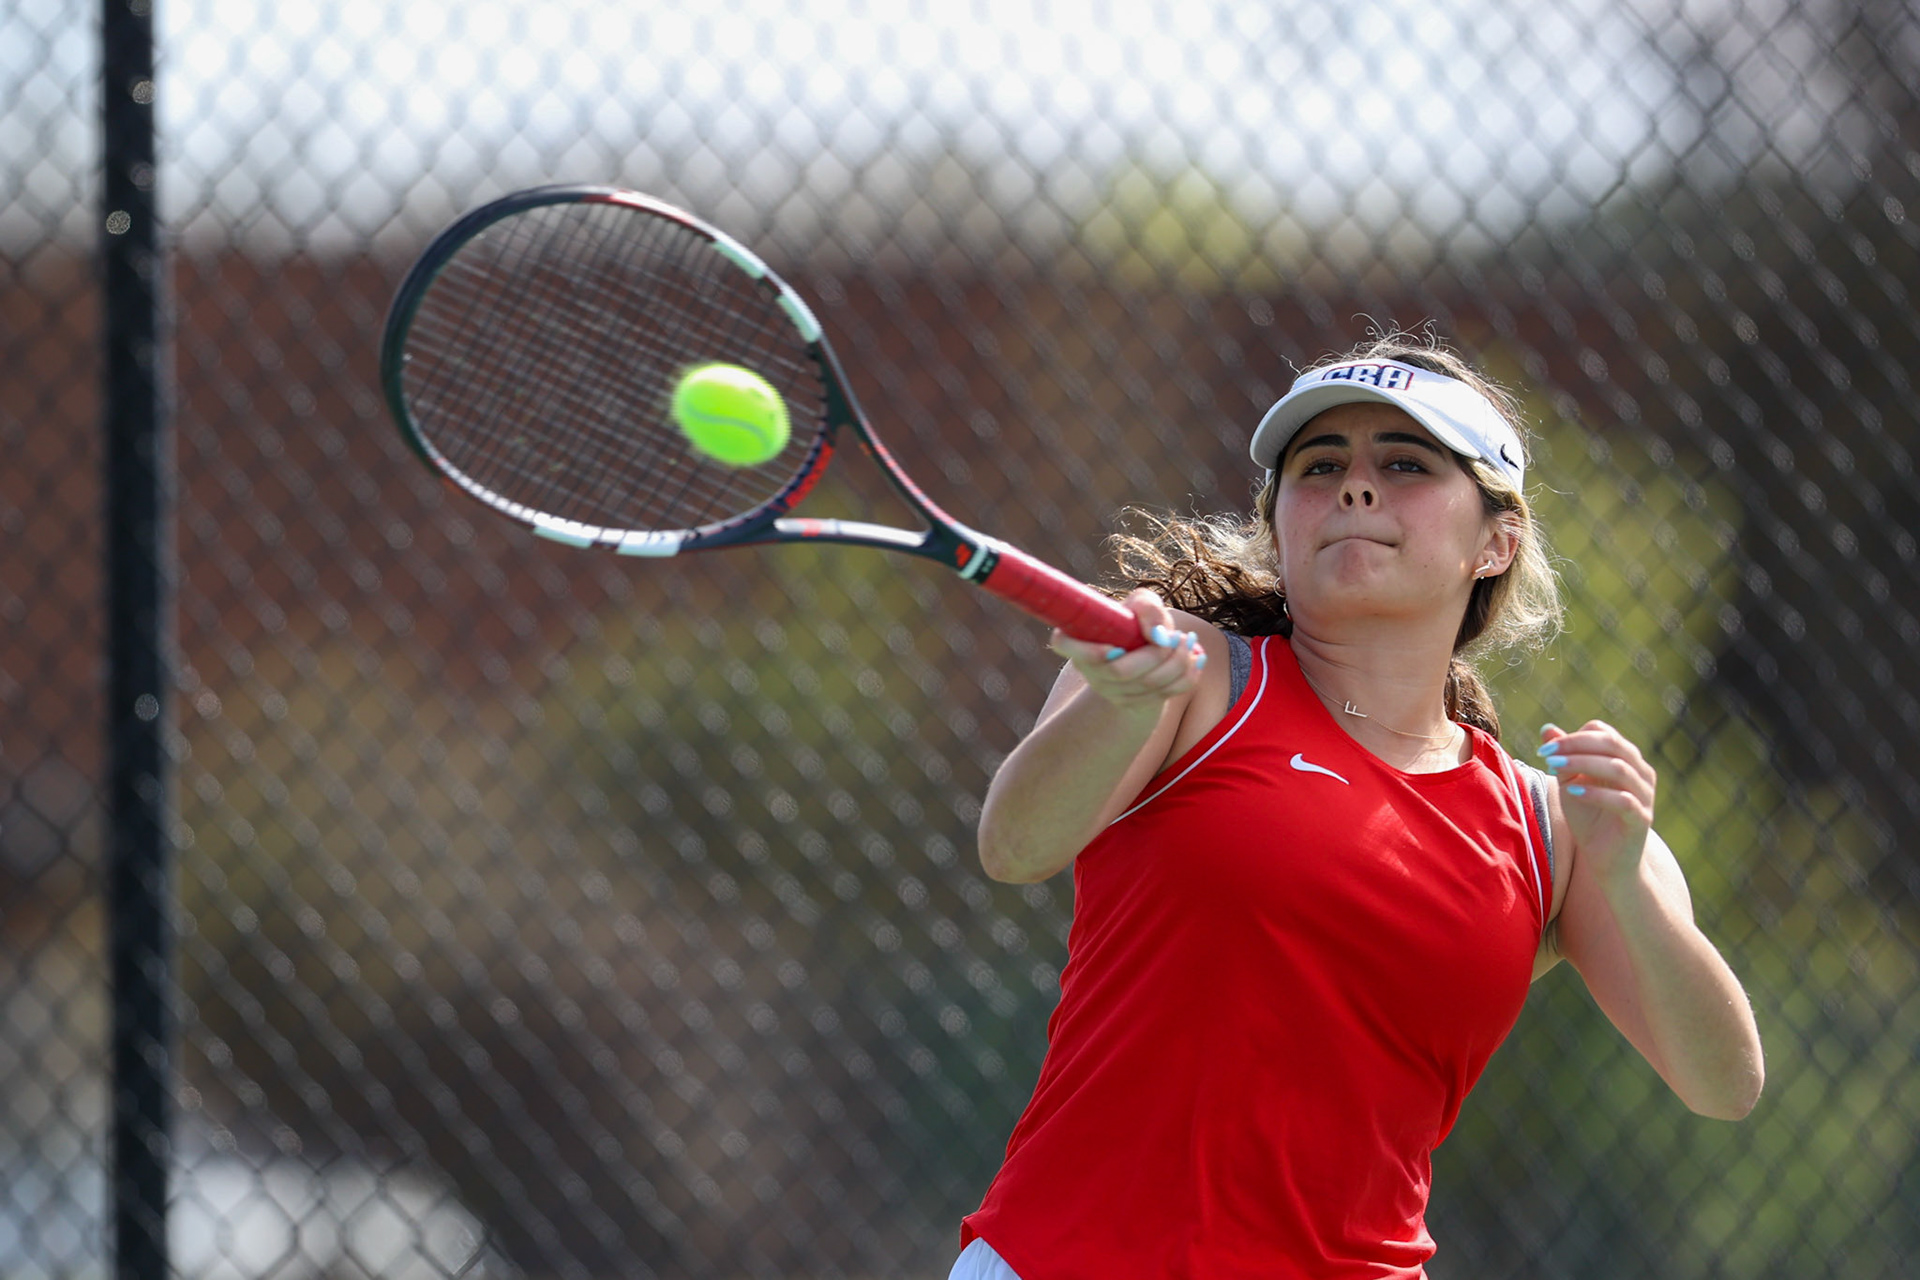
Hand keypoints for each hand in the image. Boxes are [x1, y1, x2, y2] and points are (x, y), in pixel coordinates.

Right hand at [1049, 588, 1205, 713]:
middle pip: (1120, 672)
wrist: (1143, 654)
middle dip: (1156, 654)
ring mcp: (1112, 692)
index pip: (1065, 645)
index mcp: (1081, 639)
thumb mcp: (1140, 604)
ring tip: (1189, 641)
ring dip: (1178, 662)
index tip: (1114, 648)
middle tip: (1177, 635)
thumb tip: (1159, 634)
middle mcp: (1090, 670)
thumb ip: (1147, 607)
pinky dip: (1187, 677)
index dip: (1087, 651)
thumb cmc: (1136, 622)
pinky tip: (1196, 659)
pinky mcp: (1135, 704)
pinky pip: (1165, 695)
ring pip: (1148, 685)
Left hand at [1537, 720, 1656, 886]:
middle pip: (1612, 744)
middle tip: (1547, 754)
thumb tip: (1546, 728)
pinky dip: (1596, 793)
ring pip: (1619, 768)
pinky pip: (1623, 800)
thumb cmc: (1589, 819)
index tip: (1545, 748)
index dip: (1573, 737)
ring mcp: (1644, 796)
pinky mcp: (1641, 819)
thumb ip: (1564, 758)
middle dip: (1576, 745)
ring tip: (1555, 768)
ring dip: (1583, 764)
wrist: (1606, 861)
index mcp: (1626, 759)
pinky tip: (1572, 792)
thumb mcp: (1571, 784)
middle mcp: (1640, 773)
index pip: (1603, 732)